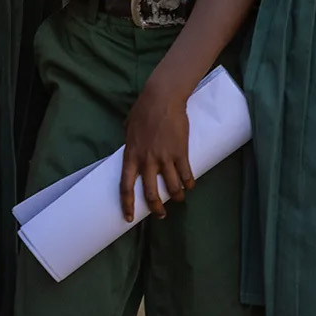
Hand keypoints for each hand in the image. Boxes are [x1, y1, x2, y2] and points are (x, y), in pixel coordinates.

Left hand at [120, 76, 194, 220]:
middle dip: (156, 208)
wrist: (162, 98)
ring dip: (176, 197)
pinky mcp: (181, 152)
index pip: (126, 187)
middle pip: (151, 193)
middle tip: (160, 214)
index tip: (129, 217)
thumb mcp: (128, 129)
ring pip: (172, 187)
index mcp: (131, 156)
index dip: (127, 205)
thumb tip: (131, 150)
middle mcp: (147, 161)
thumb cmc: (143, 110)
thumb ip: (129, 143)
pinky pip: (186, 174)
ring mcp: (165, 158)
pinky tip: (189, 185)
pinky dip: (188, 183)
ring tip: (178, 199)